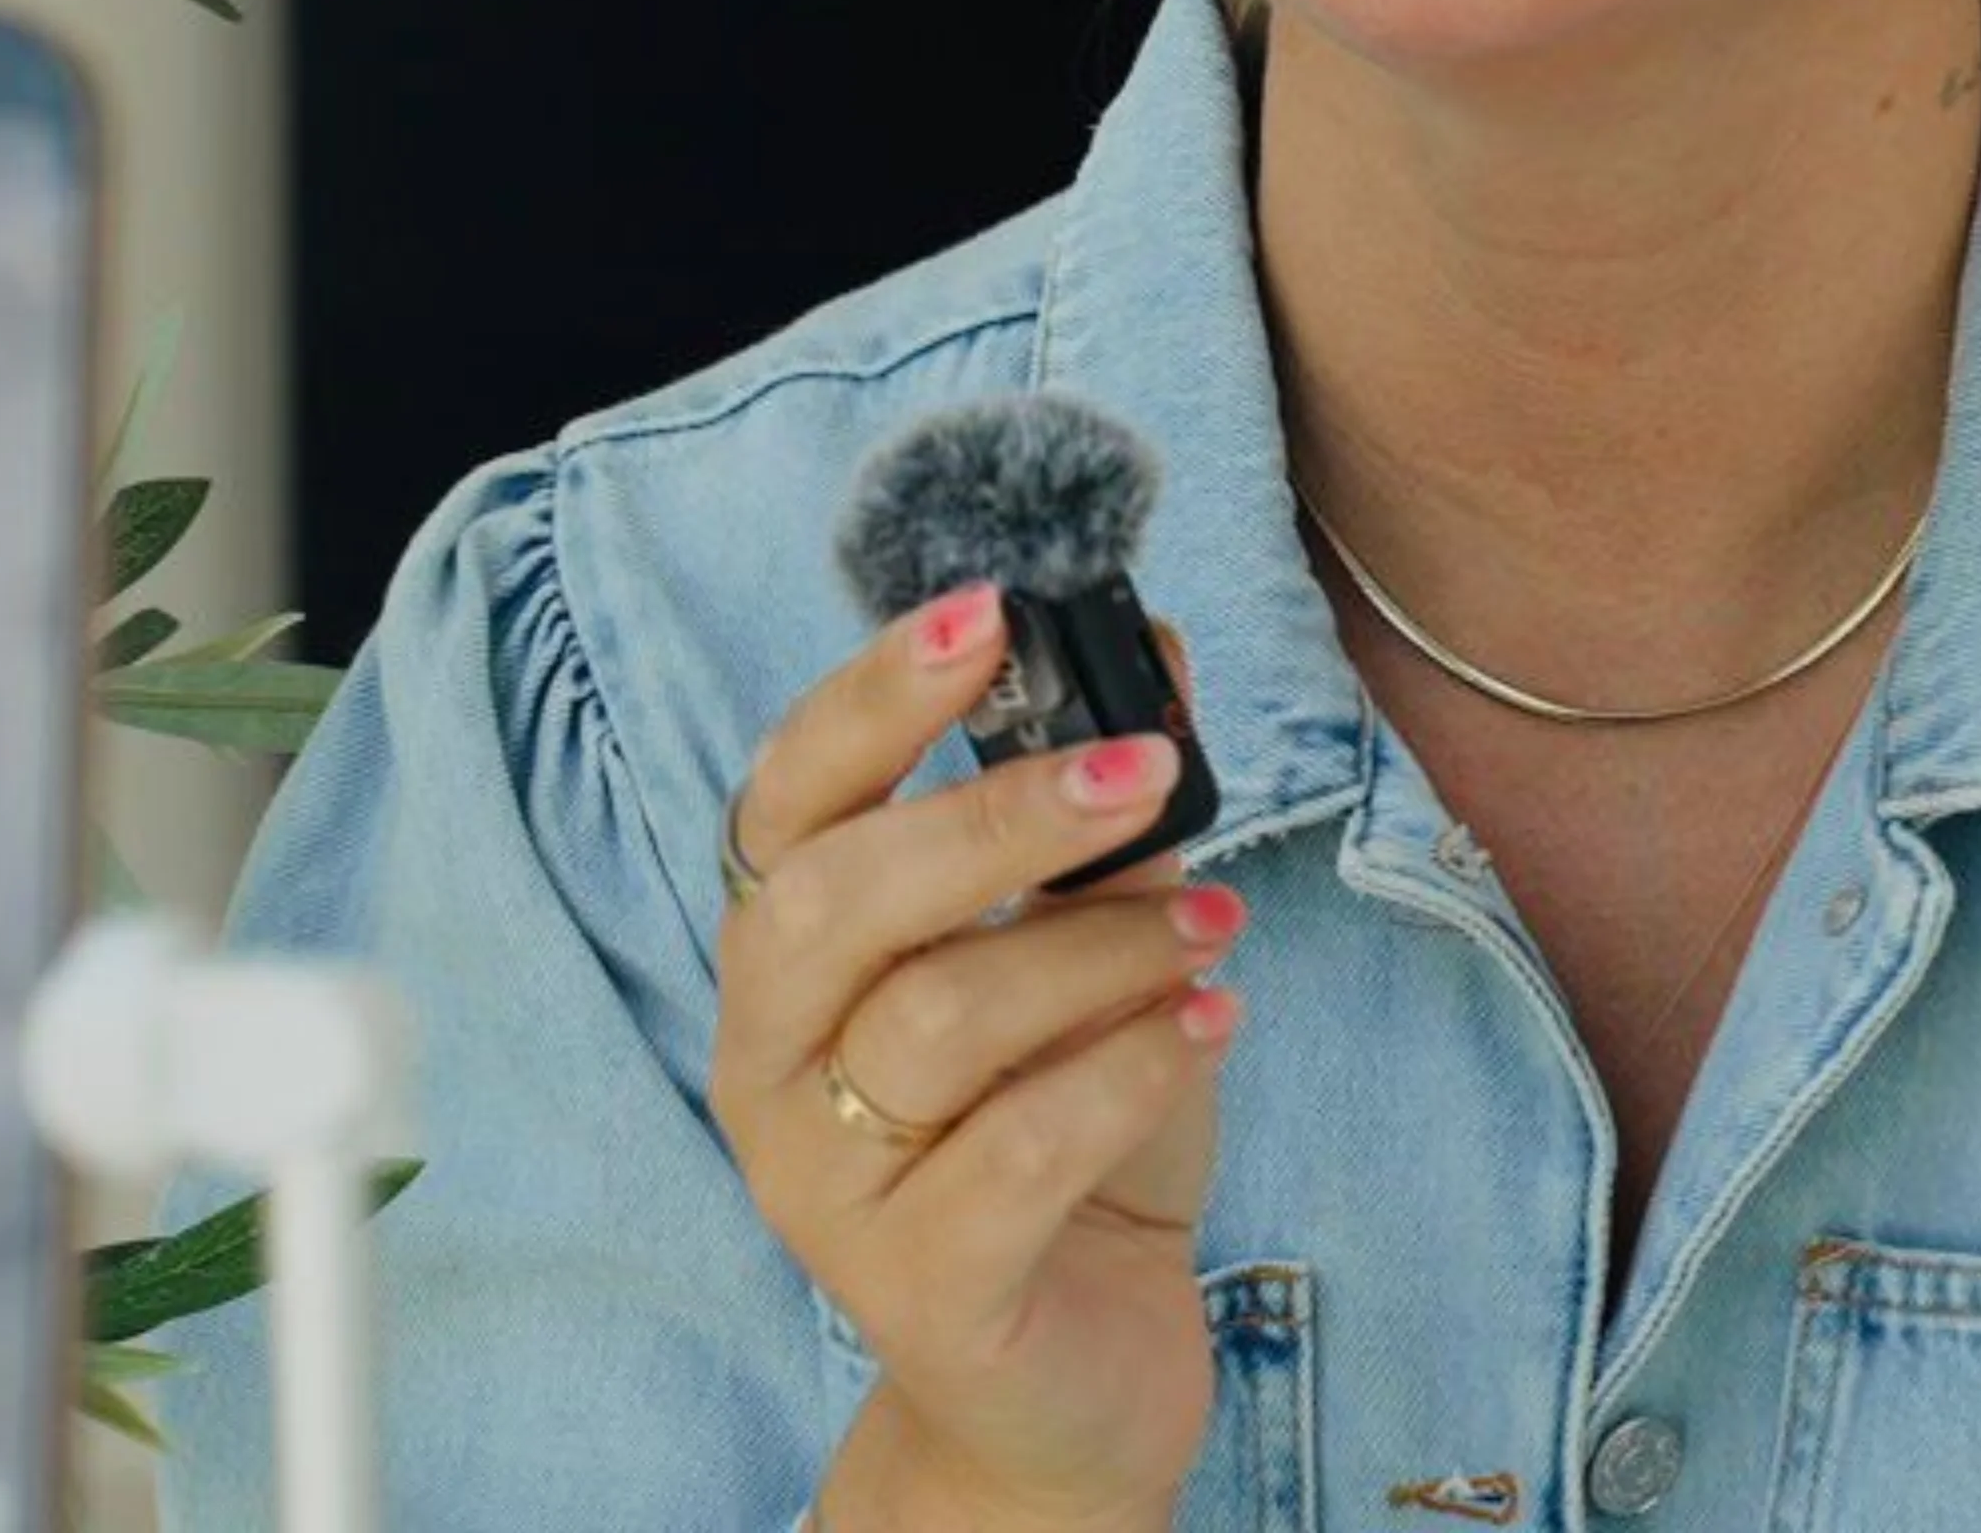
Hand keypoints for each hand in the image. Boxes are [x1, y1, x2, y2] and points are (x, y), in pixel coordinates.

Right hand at [710, 590, 1239, 1525]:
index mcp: (788, 952)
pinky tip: (1212, 1023)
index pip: (787, 795)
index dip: (871, 696)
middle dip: (1000, 814)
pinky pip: (1020, 1151)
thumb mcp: (1091, 946)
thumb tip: (1152, 639)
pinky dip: (1134, 1066)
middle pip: (838, 898)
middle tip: (1145, 771)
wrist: (1074, 1367)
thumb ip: (1106, 813)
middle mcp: (766, 1061)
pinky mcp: (911, 1292)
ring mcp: (821, 1185)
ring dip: (1100, 949)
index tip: (985, 613)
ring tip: (1214, 929)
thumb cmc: (1065, 1125)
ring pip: (938, 1017)